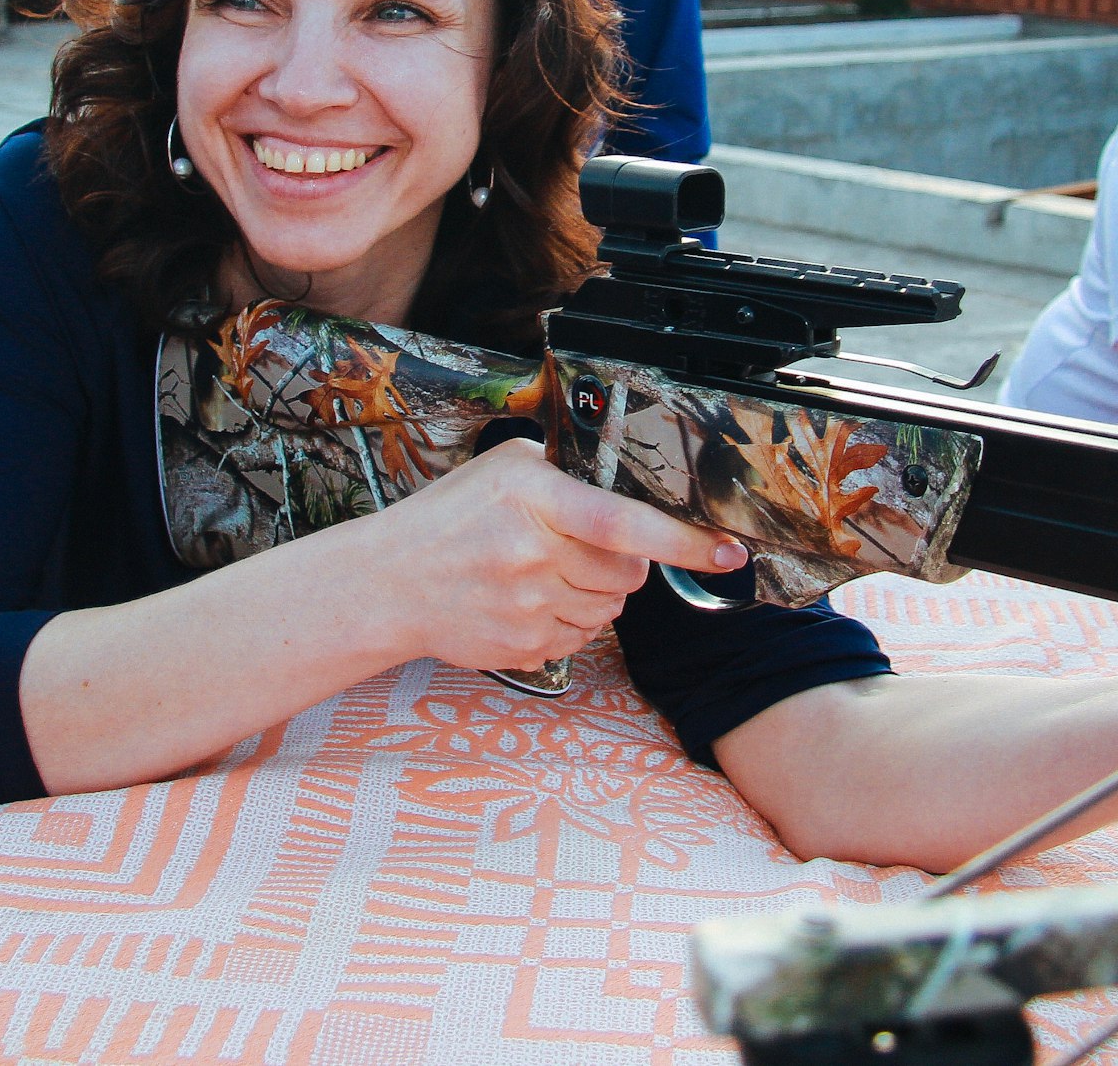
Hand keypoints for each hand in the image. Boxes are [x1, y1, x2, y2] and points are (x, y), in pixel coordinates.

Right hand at [370, 439, 747, 673]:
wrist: (389, 583)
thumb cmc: (449, 518)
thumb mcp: (503, 467)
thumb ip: (567, 470)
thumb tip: (631, 483)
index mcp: (532, 500)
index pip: (623, 523)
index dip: (682, 540)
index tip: (728, 549)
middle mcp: (532, 556)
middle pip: (629, 572)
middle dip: (624, 561)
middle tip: (582, 546)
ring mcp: (527, 609)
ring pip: (612, 607)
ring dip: (598, 591)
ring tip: (549, 571)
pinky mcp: (523, 649)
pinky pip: (583, 637)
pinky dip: (572, 619)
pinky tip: (532, 599)